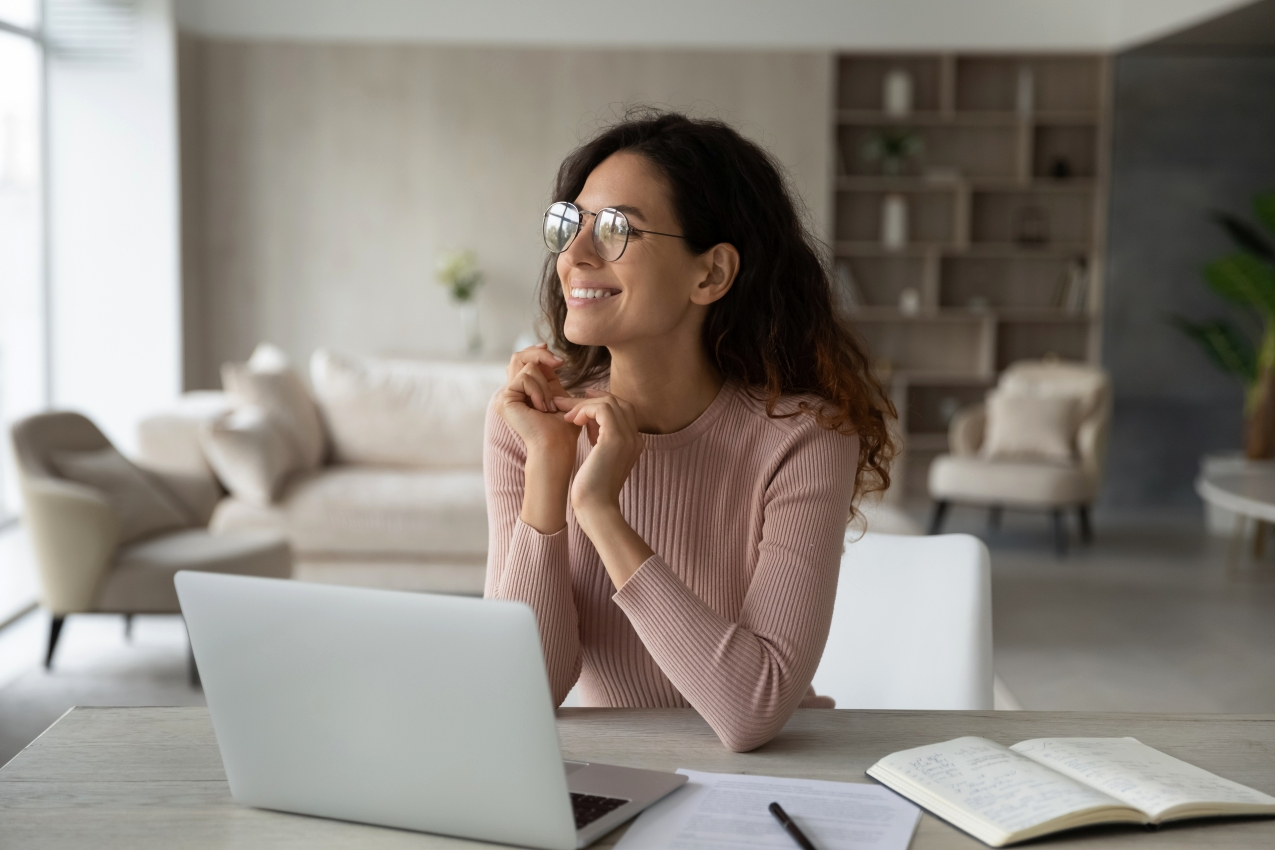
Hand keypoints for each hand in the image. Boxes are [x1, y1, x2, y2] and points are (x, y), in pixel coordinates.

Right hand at [495, 344, 579, 462]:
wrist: (556, 446)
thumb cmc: (563, 427)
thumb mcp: (559, 395)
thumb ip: (550, 376)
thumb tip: (544, 350)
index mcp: (524, 392)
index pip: (524, 361)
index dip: (537, 353)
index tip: (554, 355)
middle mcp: (511, 392)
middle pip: (518, 357)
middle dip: (540, 356)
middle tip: (559, 363)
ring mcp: (505, 396)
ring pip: (528, 367)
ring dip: (546, 386)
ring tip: (549, 407)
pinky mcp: (504, 399)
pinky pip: (525, 378)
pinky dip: (539, 391)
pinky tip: (541, 409)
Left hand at [556, 390, 652, 588]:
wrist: (596, 509)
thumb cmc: (592, 490)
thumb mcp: (598, 460)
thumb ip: (599, 441)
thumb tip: (589, 424)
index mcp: (634, 443)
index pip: (623, 410)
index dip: (602, 401)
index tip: (581, 402)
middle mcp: (635, 438)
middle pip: (618, 402)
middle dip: (591, 399)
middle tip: (567, 403)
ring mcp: (628, 438)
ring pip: (609, 402)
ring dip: (584, 404)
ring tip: (566, 415)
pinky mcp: (615, 439)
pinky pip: (602, 409)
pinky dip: (584, 410)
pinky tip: (573, 421)